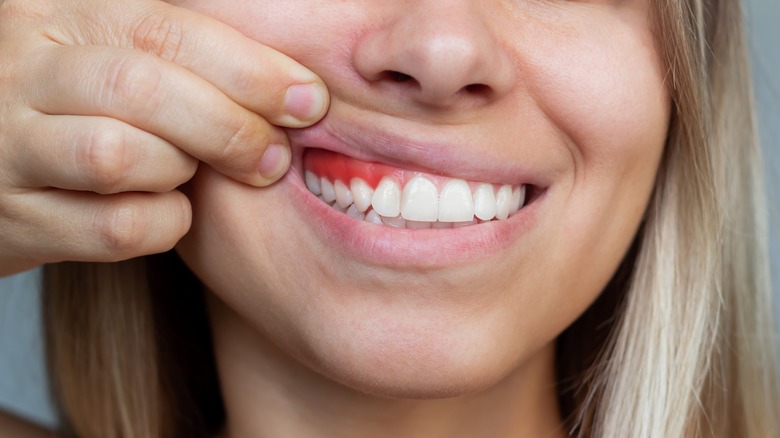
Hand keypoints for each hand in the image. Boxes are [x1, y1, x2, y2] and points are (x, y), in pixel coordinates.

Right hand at [0, 0, 328, 275]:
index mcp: (59, 16)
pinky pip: (115, 227)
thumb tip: (297, 87)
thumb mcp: (112, 54)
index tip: (309, 100)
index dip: (250, 69)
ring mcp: (10, 147)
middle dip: (230, 127)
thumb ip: (183, 55)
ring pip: (119, 156)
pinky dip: (163, 224)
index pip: (168, 29)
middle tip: (273, 157)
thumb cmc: (77, 106)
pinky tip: (167, 211)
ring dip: (180, 169)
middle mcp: (23, 73)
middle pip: (144, 89)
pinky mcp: (16, 219)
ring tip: (190, 172)